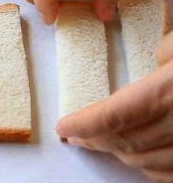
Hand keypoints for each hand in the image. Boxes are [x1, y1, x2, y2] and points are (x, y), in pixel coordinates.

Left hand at [57, 35, 172, 181]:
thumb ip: (162, 52)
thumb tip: (153, 59)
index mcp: (165, 93)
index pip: (112, 116)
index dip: (83, 125)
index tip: (62, 128)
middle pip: (124, 142)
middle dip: (94, 140)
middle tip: (75, 136)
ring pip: (145, 161)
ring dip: (118, 153)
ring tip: (101, 142)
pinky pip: (168, 173)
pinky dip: (149, 166)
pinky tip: (138, 157)